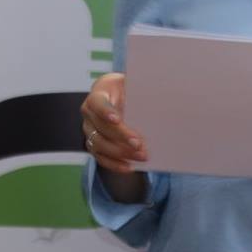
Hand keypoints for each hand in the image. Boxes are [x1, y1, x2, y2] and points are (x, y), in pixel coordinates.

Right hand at [81, 73, 147, 203]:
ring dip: (120, 153)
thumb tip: (162, 98)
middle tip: (139, 144)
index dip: (105, 112)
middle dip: (121, 137)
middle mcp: (89, 112)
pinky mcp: (93, 143)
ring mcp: (89, 129)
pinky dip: (114, 164)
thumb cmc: (130, 89)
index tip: (117, 119)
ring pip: (99, 144)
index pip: (97, 103)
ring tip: (141, 156)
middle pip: (101, 127)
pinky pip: (100, 157)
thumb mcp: (135, 84)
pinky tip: (129, 167)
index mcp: (99, 93)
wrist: (120, 96)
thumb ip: (142, 90)